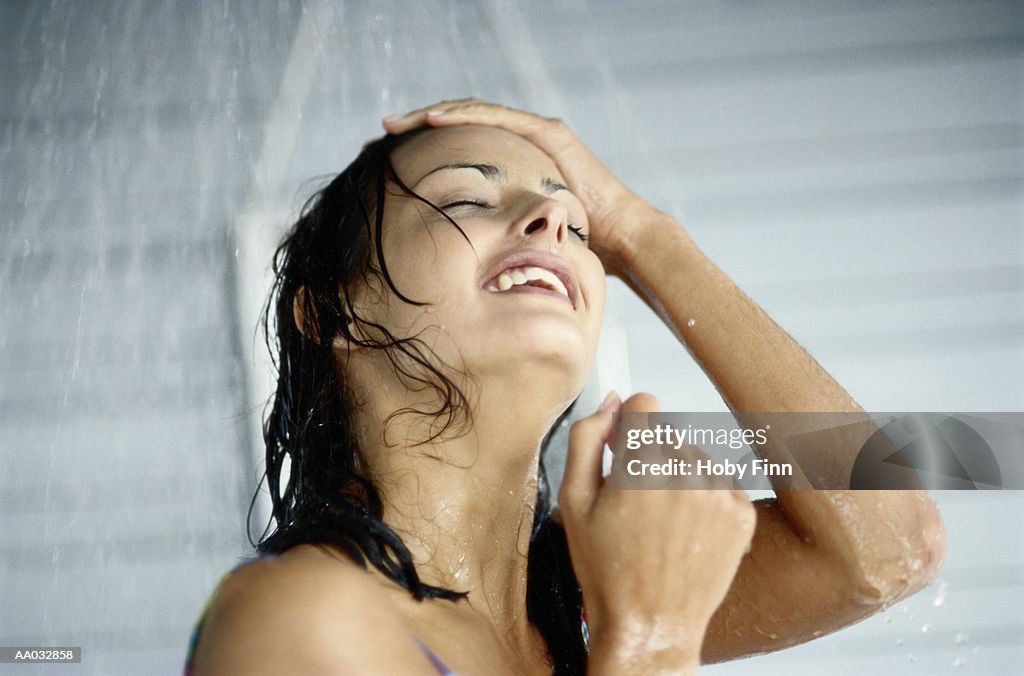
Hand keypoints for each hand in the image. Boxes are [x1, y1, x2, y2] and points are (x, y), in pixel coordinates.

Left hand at [382, 99, 665, 275]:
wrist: (620, 240)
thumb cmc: (574, 247)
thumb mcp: (517, 241)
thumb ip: (493, 241)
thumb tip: (458, 272)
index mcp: (511, 166)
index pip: (458, 150)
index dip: (422, 151)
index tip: (385, 162)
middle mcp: (521, 143)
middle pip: (459, 126)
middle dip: (416, 127)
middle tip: (376, 136)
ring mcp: (535, 133)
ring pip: (473, 113)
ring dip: (430, 115)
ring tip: (393, 124)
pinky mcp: (548, 133)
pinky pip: (497, 117)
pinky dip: (464, 115)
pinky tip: (432, 119)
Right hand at [560, 391, 755, 671]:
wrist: (650, 625)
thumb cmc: (608, 571)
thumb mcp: (574, 502)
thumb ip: (586, 440)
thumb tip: (610, 403)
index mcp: (640, 463)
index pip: (645, 403)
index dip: (628, 427)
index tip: (622, 451)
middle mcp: (685, 471)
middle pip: (668, 436)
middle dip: (650, 460)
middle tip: (635, 508)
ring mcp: (718, 492)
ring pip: (695, 459)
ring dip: (679, 481)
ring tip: (662, 526)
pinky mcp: (742, 513)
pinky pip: (721, 484)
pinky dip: (705, 502)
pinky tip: (686, 533)